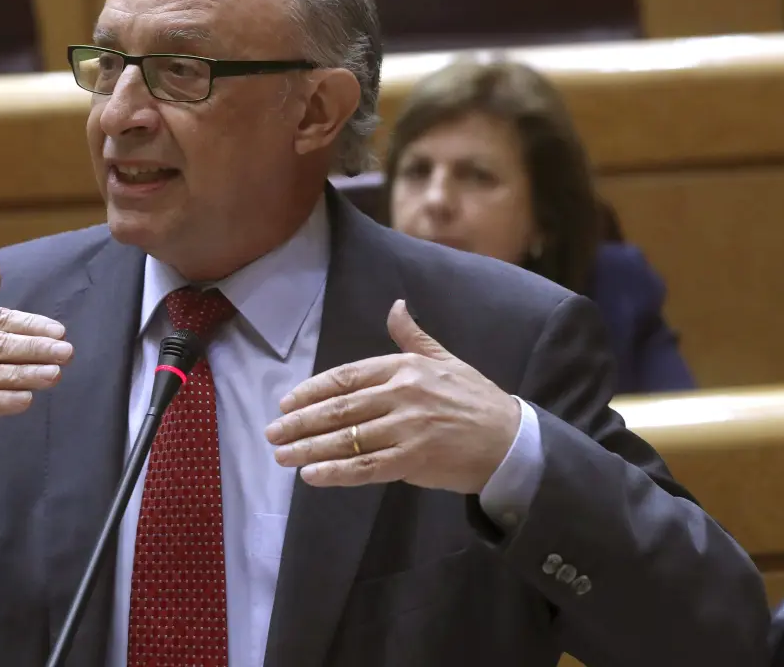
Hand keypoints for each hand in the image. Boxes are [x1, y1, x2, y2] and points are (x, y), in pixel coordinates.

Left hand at [265, 299, 519, 492]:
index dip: (312, 390)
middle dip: (300, 422)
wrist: (511, 441)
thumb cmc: (475, 400)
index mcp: (405, 368)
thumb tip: (396, 306)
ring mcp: (407, 429)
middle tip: (271, 432)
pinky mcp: (414, 461)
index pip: (346, 377)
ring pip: (347, 439)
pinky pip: (365, 468)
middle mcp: (402, 395)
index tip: (286, 402)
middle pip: (338, 409)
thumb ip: (413, 338)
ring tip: (281, 456)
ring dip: (309, 448)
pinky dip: (335, 473)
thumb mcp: (446, 360)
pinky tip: (311, 476)